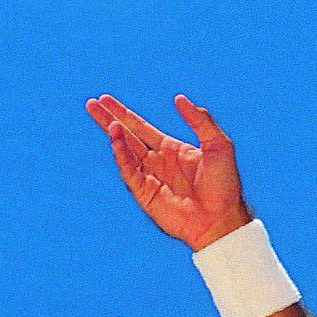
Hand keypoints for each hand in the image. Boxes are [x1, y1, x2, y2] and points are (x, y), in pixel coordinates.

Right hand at [86, 93, 251, 250]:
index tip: (106, 99)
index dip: (124, 113)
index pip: (141, 127)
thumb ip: (200, 121)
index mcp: (172, 149)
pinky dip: (121, 155)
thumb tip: (179, 98)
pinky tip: (116, 139)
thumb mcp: (219, 145)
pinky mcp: (145, 194)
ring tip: (108, 121)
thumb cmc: (225, 184)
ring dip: (115, 135)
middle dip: (110, 119)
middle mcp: (158, 162)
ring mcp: (150, 177)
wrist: (222, 218)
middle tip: (92, 103)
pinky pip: (129, 171)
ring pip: (125, 152)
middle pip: (127, 136)